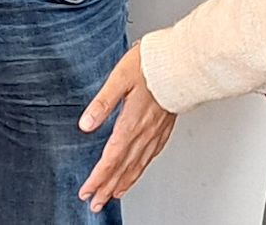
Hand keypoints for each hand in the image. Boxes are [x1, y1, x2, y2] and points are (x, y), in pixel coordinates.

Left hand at [78, 44, 176, 212]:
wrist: (180, 63)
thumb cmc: (150, 66)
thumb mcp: (118, 79)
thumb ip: (102, 103)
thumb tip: (85, 124)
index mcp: (131, 123)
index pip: (111, 159)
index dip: (98, 178)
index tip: (87, 191)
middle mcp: (144, 134)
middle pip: (122, 169)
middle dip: (106, 188)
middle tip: (95, 203)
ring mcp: (155, 134)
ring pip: (137, 167)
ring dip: (122, 184)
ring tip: (111, 196)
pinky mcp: (163, 131)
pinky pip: (149, 158)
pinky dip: (139, 171)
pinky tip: (135, 175)